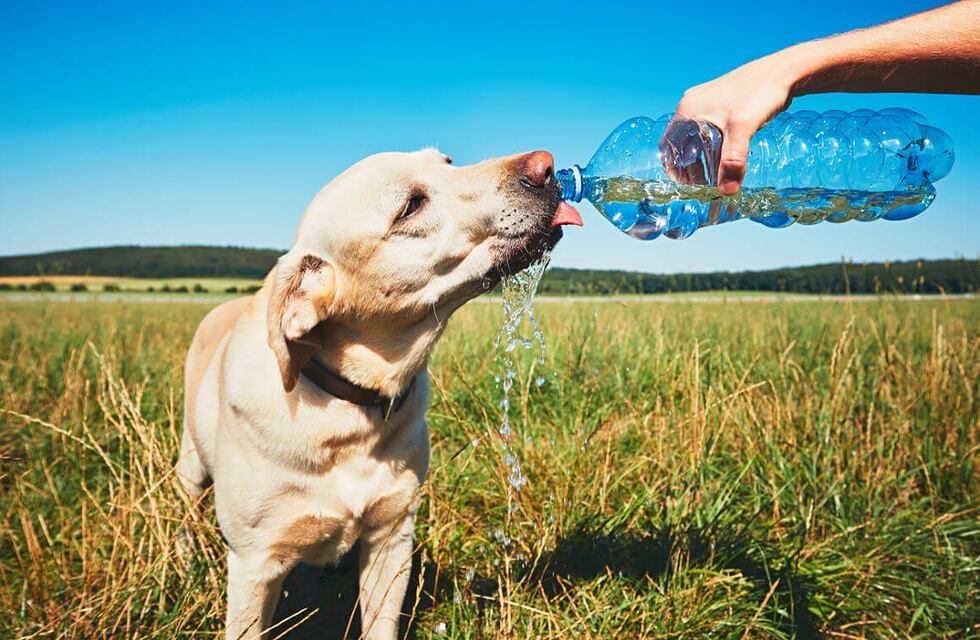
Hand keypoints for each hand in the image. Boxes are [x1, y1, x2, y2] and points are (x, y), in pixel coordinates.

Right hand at [674, 53, 797, 194]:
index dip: (674, 168)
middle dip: (690, 167)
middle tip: (704, 185)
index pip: (668, 146)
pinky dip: (714, 147)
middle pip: (681, 144)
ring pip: (696, 138)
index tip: (687, 186)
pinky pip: (709, 131)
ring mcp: (707, 103)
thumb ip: (733, 160)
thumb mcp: (743, 128)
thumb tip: (727, 191)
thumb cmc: (760, 92)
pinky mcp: (721, 104)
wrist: (785, 71)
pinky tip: (728, 157)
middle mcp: (693, 105)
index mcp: (688, 109)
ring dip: (702, 158)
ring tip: (716, 175)